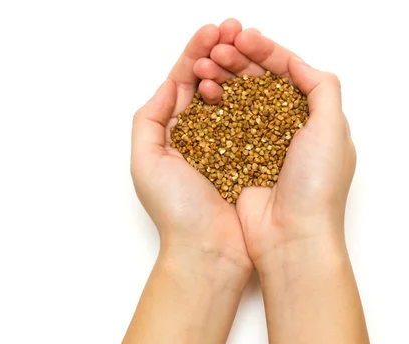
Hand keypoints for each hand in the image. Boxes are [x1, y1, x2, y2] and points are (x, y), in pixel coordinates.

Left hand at [131, 24, 252, 281]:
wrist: (211, 250)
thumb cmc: (177, 211)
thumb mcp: (146, 160)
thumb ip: (150, 117)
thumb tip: (171, 83)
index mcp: (172, 133)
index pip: (182, 83)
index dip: (195, 54)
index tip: (210, 32)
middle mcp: (201, 135)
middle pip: (209, 82)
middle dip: (219, 51)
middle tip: (232, 27)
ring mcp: (229, 143)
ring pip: (234, 95)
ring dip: (237, 67)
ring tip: (244, 44)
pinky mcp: (253, 154)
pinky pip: (255, 119)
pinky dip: (257, 96)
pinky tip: (262, 77)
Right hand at [194, 25, 355, 273]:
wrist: (292, 235)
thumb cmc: (316, 185)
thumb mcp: (332, 127)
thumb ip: (320, 86)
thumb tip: (295, 62)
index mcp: (313, 118)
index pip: (287, 73)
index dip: (265, 51)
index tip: (243, 37)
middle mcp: (285, 128)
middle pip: (260, 82)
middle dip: (239, 59)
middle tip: (218, 44)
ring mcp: (260, 143)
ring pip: (238, 98)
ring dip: (223, 76)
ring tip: (206, 62)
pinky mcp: (237, 158)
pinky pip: (223, 123)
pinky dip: (213, 103)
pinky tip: (203, 89)